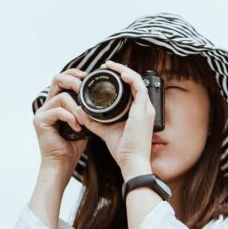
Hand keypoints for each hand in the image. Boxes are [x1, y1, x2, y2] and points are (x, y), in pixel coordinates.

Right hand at [33, 68, 89, 173]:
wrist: (62, 165)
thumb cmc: (72, 147)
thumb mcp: (83, 124)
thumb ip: (85, 111)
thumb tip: (100, 99)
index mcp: (55, 104)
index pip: (62, 80)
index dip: (74, 74)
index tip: (87, 77)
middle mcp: (47, 105)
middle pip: (57, 79)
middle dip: (73, 80)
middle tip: (84, 88)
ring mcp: (42, 112)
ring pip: (61, 97)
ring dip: (76, 107)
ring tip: (83, 120)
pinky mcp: (40, 121)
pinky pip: (58, 110)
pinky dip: (70, 118)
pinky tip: (77, 128)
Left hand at [74, 60, 153, 175]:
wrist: (131, 162)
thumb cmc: (123, 150)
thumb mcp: (105, 131)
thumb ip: (94, 121)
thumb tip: (81, 112)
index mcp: (139, 112)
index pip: (133, 89)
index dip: (122, 78)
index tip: (108, 73)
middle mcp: (145, 108)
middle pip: (136, 82)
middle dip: (121, 70)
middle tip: (107, 66)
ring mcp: (146, 109)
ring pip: (138, 80)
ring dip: (124, 70)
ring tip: (111, 66)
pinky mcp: (143, 111)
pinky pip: (139, 87)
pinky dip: (130, 78)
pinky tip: (120, 74)